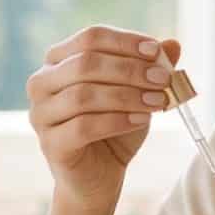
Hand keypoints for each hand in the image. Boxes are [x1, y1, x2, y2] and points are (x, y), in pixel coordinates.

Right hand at [27, 26, 179, 212]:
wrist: (100, 176)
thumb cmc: (115, 128)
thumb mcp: (138, 93)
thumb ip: (150, 68)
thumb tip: (173, 44)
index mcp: (59, 60)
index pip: (90, 38)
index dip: (125, 42)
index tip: (157, 51)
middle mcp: (42, 82)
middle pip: (85, 63)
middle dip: (130, 69)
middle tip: (163, 78)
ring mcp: (41, 114)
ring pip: (83, 95)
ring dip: (126, 95)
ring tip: (158, 102)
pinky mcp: (50, 143)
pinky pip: (83, 127)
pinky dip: (117, 121)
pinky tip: (141, 120)